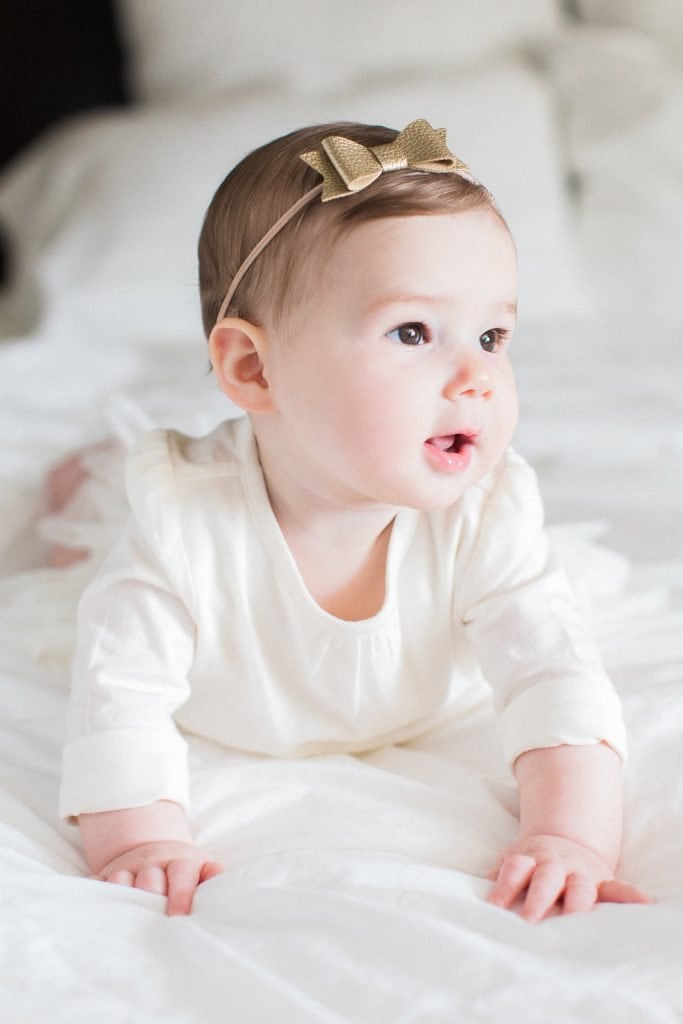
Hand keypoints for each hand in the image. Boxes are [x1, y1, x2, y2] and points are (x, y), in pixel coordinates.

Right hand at [92, 840, 223, 914]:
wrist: (154, 851)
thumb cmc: (184, 870)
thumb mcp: (203, 868)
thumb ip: (216, 878)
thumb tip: (231, 894)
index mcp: (180, 861)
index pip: (180, 875)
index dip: (180, 897)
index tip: (178, 918)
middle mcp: (151, 861)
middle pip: (148, 880)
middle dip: (150, 900)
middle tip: (152, 923)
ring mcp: (126, 867)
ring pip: (119, 882)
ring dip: (122, 900)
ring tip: (125, 923)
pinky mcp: (105, 876)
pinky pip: (95, 886)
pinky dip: (94, 898)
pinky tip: (96, 915)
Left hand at [488, 833, 650, 921]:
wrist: (565, 839)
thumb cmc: (532, 861)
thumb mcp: (513, 859)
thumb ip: (497, 876)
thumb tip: (473, 892)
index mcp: (529, 858)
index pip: (514, 870)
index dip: (504, 888)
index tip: (495, 908)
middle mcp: (554, 864)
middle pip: (545, 879)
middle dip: (538, 900)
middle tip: (530, 922)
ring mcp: (580, 872)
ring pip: (580, 887)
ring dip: (578, 904)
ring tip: (576, 920)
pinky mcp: (602, 881)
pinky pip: (618, 888)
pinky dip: (630, 896)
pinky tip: (643, 904)